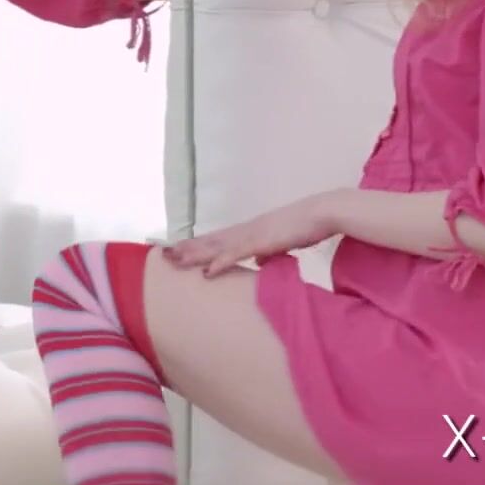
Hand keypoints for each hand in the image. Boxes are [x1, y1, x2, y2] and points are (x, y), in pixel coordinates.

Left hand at [161, 192, 337, 278]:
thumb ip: (267, 251)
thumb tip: (258, 262)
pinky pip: (237, 254)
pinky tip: (207, 271)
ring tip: (174, 261)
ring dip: (195, 254)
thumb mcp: (281, 242)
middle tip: (163, 255)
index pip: (217, 239)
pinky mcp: (262, 241)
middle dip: (187, 248)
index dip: (197, 244)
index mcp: (249, 230)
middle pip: (210, 241)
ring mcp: (251, 234)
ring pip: (217, 246)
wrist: (321, 213)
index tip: (178, 250)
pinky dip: (221, 262)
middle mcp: (245, 230)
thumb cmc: (304, 227)